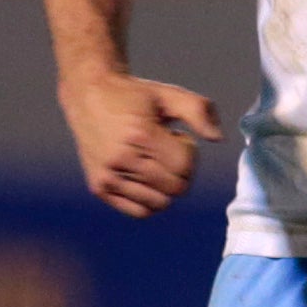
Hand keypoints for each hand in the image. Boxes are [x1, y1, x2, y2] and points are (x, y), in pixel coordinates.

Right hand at [63, 66, 226, 217]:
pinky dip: (150, 199)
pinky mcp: (99, 187)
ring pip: (160, 203)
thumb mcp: (169, 94)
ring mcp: (108, 176)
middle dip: (180, 170)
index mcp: (140, 135)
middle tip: (165, 150)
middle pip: (175, 188)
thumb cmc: (134, 96)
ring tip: (152, 160)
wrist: (88, 95)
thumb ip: (199, 111)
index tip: (175, 136)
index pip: (184, 166)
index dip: (188, 151)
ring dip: (164, 184)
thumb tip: (218, 138)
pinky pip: (140, 211)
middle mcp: (121, 158)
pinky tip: (144, 175)